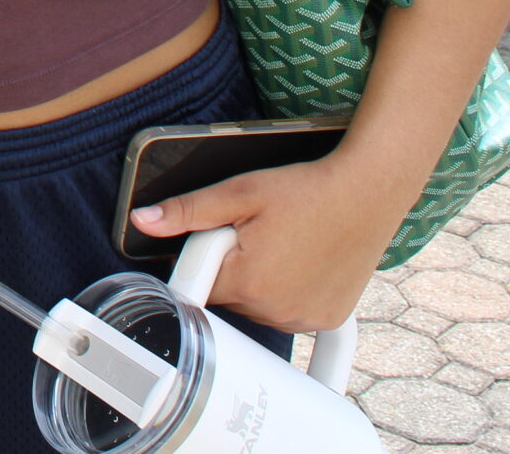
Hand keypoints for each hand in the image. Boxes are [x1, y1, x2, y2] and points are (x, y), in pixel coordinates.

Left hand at [128, 153, 402, 331]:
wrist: (367, 193)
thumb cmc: (305, 189)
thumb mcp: (240, 191)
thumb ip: (188, 210)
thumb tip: (143, 221)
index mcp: (248, 282)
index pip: (198, 282)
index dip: (204, 255)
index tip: (220, 236)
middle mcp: (275, 310)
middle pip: (227, 296)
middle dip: (232, 266)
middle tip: (256, 232)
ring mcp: (302, 319)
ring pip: (257, 306)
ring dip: (258, 281)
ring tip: (282, 243)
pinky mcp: (324, 319)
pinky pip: (288, 312)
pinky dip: (287, 291)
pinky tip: (300, 261)